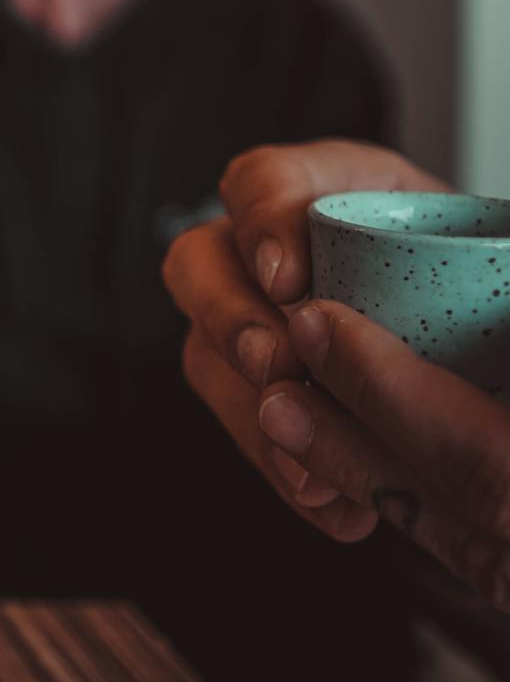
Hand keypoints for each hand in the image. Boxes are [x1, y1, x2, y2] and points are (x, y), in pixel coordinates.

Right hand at [165, 141, 501, 595]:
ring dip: (249, 407)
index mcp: (334, 195)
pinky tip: (335, 501)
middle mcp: (277, 254)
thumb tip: (410, 291)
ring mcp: (258, 323)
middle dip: (230, 317)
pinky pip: (245, 430)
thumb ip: (475, 273)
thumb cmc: (495, 302)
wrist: (497, 369)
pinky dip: (286, 468)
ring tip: (309, 457)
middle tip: (277, 363)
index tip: (288, 275)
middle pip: (200, 261)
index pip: (262, 180)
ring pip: (204, 351)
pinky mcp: (266, 396)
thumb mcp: (489, 268)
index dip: (262, 220)